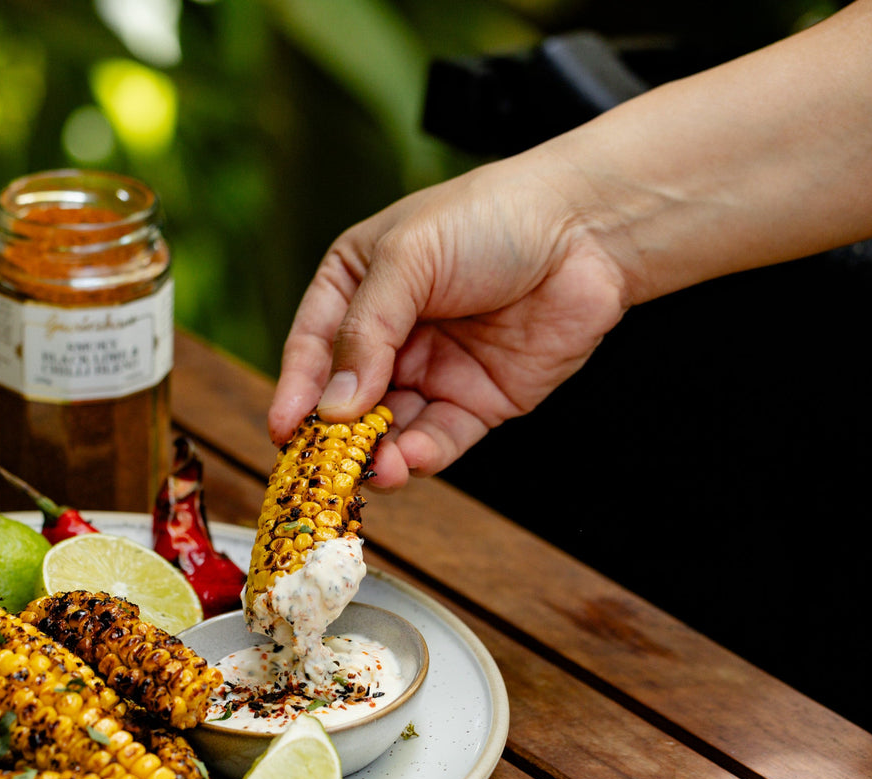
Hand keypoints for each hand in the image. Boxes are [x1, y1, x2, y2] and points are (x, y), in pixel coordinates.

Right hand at [269, 157, 630, 488]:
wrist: (588, 227)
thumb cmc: (492, 217)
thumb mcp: (409, 258)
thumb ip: (366, 332)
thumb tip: (333, 405)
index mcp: (357, 286)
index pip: (312, 346)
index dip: (296, 389)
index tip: (283, 429)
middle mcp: (390, 334)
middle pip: (346, 397)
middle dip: (334, 434)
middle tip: (321, 466)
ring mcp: (433, 370)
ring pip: (389, 427)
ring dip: (376, 454)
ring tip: (372, 470)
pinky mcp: (478, 401)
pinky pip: (438, 439)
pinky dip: (419, 456)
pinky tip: (406, 461)